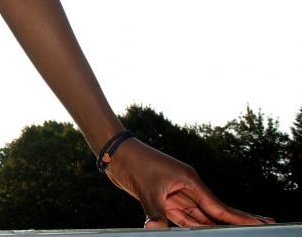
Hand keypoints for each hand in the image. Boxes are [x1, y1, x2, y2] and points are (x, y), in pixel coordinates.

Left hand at [105, 138, 274, 227]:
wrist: (116, 152)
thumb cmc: (133, 164)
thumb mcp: (145, 190)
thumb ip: (155, 212)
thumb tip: (156, 228)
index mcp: (190, 181)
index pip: (218, 206)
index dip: (239, 218)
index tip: (262, 222)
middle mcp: (188, 187)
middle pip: (216, 210)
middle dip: (238, 220)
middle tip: (266, 225)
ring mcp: (177, 193)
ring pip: (201, 215)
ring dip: (217, 225)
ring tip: (241, 230)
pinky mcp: (165, 198)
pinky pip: (184, 216)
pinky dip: (194, 225)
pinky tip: (208, 230)